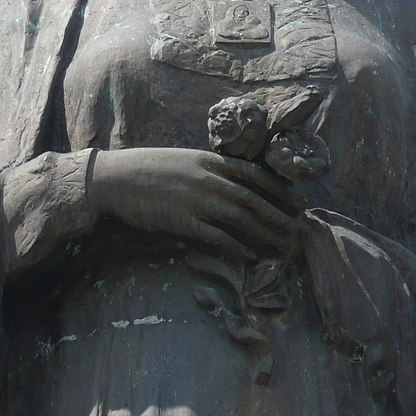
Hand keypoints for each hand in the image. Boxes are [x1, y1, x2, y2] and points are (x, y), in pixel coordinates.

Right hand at [90, 147, 300, 259]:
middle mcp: (210, 180)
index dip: (280, 191)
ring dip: (265, 234)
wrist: (117, 178)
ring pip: (242, 220)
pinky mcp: (185, 223)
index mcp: (212, 161)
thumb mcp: (187, 159)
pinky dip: (238, 247)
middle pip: (255, 200)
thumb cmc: (151, 168)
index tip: (297, 203)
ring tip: (281, 246)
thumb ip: (212, 169)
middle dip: (279, 216)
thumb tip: (238, 183)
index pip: (256, 175)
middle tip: (296, 230)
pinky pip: (219, 238)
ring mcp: (198, 202)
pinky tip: (252, 256)